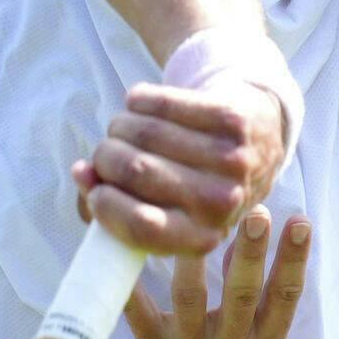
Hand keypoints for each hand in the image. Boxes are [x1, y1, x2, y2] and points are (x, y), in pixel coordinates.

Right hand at [71, 62, 291, 258]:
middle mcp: (221, 204)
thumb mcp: (159, 207)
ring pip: (143, 132)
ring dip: (120, 126)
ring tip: (123, 130)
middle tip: (106, 154)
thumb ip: (111, 203)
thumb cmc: (190, 180)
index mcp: (200, 238)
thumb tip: (82, 173)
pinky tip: (141, 105)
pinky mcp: (232, 119)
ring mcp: (232, 160)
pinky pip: (160, 101)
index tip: (95, 189)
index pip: (140, 226)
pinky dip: (139, 100)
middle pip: (134, 171)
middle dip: (105, 157)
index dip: (103, 205)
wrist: (256, 141)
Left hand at [125, 205, 310, 338]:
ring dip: (193, 261)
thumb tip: (249, 244)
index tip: (300, 221)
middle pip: (244, 295)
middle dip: (251, 253)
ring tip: (193, 223)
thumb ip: (257, 308)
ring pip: (191, 300)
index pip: (285, 297)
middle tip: (258, 213)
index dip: (294, 259)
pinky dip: (131, 290)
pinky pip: (139, 319)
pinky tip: (124, 257)